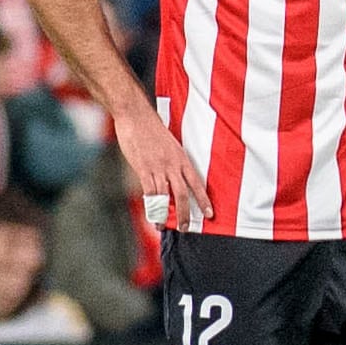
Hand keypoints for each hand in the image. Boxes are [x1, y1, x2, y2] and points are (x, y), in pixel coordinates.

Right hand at [116, 104, 211, 227]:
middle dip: (185, 214)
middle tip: (186, 228)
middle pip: (182, 194)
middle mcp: (173, 165)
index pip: (197, 183)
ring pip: (165, 197)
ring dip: (165, 215)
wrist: (136, 116)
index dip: (203, 200)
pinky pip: (149, 193)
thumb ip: (173, 161)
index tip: (210, 214)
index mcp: (182, 158)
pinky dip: (151, 207)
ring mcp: (158, 167)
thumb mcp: (170, 145)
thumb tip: (172, 178)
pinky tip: (152, 217)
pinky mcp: (143, 169)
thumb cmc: (152, 130)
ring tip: (164, 227)